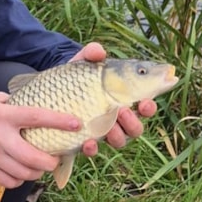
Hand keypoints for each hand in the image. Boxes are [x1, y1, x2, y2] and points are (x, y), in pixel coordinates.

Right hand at [0, 92, 83, 189]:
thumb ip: (15, 104)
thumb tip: (40, 106)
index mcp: (4, 115)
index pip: (36, 117)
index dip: (58, 121)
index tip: (76, 123)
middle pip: (32, 157)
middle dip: (50, 162)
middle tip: (55, 160)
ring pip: (23, 174)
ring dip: (37, 173)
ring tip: (40, 167)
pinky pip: (10, 182)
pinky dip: (20, 180)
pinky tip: (22, 173)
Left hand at [70, 41, 156, 155]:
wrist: (52, 91)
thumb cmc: (77, 77)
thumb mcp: (82, 64)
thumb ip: (91, 54)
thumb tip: (98, 50)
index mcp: (124, 99)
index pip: (144, 106)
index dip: (149, 107)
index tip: (145, 102)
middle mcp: (117, 119)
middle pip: (135, 128)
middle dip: (134, 122)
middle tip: (124, 111)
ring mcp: (102, 131)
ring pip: (119, 140)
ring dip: (117, 135)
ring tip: (109, 125)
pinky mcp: (85, 140)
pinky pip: (93, 150)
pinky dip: (92, 148)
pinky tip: (88, 142)